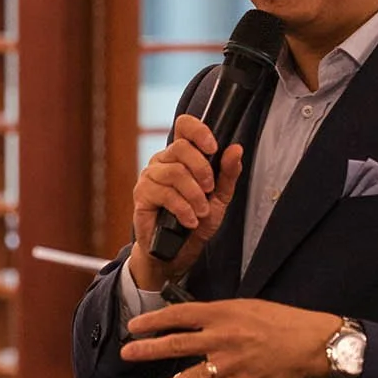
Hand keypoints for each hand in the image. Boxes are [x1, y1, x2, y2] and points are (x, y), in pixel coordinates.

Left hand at [122, 299, 343, 377]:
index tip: (134, 327)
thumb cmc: (278, 321)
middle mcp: (223, 337)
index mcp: (222, 314)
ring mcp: (232, 362)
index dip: (154, 321)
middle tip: (127, 354)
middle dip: (150, 349)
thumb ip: (215, 315)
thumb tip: (187, 319)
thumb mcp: (244, 307)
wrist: (309, 342)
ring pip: (194, 375)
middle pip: (179, 343)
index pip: (180, 315)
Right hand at [129, 114, 245, 289]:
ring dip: (194, 195)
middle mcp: (163, 161)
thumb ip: (227, 174)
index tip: (213, 147)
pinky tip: (189, 220)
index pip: (184, 126)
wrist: (175, 251)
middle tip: (210, 190)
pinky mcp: (142, 195)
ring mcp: (150, 177)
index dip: (198, 131)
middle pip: (181, 148)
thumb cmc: (195, 221)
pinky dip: (183, 208)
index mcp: (181, 156)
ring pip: (175, 172)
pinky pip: (165, 193)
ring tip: (201, 211)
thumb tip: (236, 149)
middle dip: (202, 170)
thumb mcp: (219, 197)